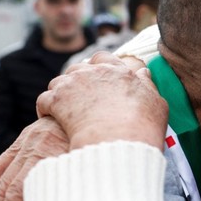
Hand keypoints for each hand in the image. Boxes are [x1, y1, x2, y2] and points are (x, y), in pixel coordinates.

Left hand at [36, 52, 167, 149]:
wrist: (118, 142)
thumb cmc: (142, 126)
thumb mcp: (157, 103)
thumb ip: (148, 85)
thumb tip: (143, 73)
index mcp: (117, 70)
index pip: (103, 58)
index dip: (98, 67)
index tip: (98, 79)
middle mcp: (92, 72)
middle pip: (77, 68)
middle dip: (77, 81)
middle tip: (80, 98)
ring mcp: (72, 84)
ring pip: (58, 82)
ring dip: (60, 93)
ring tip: (65, 109)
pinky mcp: (56, 100)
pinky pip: (44, 100)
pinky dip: (45, 108)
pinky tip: (50, 118)